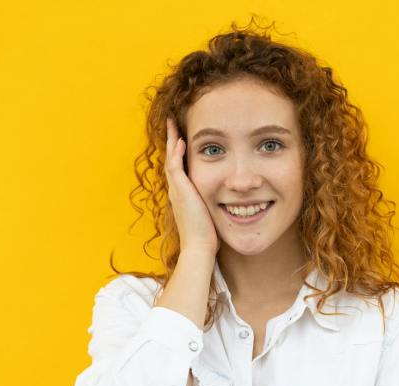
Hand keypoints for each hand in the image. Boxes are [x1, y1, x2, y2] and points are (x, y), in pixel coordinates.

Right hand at [165, 117, 218, 255]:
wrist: (199, 247)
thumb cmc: (207, 236)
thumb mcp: (209, 214)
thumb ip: (213, 204)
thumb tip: (228, 201)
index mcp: (182, 195)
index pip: (178, 168)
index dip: (178, 153)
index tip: (182, 138)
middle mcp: (176, 191)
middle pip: (171, 159)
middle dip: (172, 141)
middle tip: (172, 124)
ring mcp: (176, 190)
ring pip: (170, 159)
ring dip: (172, 141)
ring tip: (173, 125)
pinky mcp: (181, 192)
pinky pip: (175, 167)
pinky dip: (177, 153)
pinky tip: (181, 141)